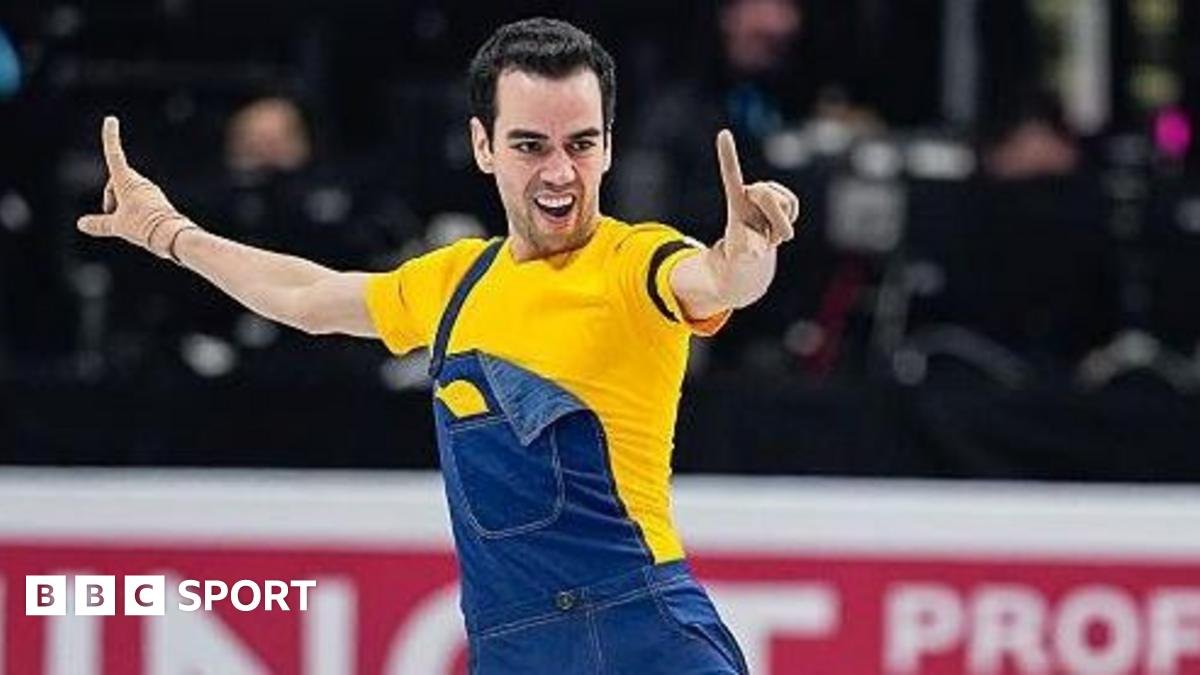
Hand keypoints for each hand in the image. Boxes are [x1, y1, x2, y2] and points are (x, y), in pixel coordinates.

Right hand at [77, 116, 196, 260]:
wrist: (172, 235)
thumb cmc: (143, 226)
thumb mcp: (117, 225)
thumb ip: (99, 223)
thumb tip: (81, 224)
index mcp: (127, 181)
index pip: (114, 155)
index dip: (110, 138)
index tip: (110, 120)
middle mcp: (140, 182)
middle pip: (116, 185)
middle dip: (111, 200)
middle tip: (116, 218)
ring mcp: (150, 191)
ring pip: (128, 196)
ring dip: (123, 208)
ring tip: (132, 225)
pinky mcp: (158, 201)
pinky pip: (140, 203)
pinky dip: (134, 213)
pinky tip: (142, 226)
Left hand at [716, 129, 798, 257]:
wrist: (749, 261)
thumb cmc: (739, 258)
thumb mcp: (738, 259)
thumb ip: (744, 253)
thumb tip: (752, 251)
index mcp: (735, 203)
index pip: (731, 176)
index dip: (728, 156)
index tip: (723, 133)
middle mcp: (750, 193)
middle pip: (770, 195)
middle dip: (775, 218)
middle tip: (770, 240)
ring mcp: (767, 195)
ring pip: (787, 203)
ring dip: (782, 226)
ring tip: (769, 236)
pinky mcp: (782, 200)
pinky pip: (794, 206)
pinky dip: (789, 220)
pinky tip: (778, 230)